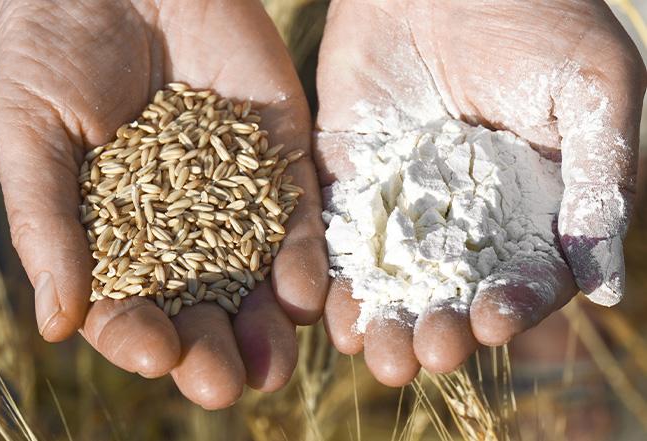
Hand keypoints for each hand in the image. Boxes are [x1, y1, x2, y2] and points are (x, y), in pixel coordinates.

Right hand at [0, 0, 328, 407]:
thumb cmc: (52, 49)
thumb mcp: (30, 135)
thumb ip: (47, 226)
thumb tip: (58, 325)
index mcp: (119, 232)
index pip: (132, 303)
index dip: (141, 336)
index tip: (156, 358)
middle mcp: (183, 224)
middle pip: (204, 302)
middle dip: (216, 347)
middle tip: (230, 384)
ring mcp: (236, 191)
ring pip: (257, 271)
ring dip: (268, 321)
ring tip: (274, 360)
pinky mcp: (280, 154)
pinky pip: (297, 213)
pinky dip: (302, 254)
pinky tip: (303, 293)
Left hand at [314, 0, 645, 384]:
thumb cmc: (540, 16)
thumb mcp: (593, 91)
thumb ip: (600, 182)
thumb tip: (607, 285)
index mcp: (528, 207)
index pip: (522, 276)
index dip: (511, 305)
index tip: (492, 324)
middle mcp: (463, 215)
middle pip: (449, 290)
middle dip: (437, 327)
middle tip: (423, 354)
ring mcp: (403, 197)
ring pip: (390, 273)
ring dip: (381, 316)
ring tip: (372, 353)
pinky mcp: (351, 173)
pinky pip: (338, 229)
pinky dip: (332, 269)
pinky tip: (327, 306)